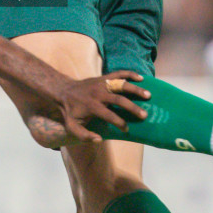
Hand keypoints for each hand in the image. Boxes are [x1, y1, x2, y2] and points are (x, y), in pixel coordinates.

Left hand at [27, 72, 150, 148]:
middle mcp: (98, 94)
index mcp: (92, 106)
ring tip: (148, 95)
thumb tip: (99, 139)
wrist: (63, 90)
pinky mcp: (103, 77)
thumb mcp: (71, 126)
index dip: (119, 123)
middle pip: (119, 100)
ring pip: (121, 84)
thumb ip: (84, 135)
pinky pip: (119, 73)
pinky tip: (141, 78)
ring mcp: (102, 83)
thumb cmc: (70, 111)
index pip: (109, 115)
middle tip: (144, 115)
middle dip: (132, 108)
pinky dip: (130, 74)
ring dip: (135, 89)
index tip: (126, 129)